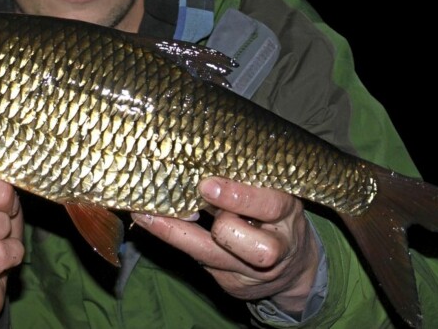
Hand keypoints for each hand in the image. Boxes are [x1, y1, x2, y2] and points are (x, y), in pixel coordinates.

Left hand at [132, 177, 318, 314]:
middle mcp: (276, 249)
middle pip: (254, 247)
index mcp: (287, 213)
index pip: (270, 206)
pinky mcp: (231, 284)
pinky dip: (173, 238)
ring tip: (143, 212)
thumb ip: (245, 179)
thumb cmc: (275, 213)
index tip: (207, 184)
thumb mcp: (272, 190)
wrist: (293, 267)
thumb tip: (200, 154)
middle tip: (195, 202)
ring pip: (210, 256)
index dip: (239, 197)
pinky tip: (148, 221)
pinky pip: (196, 259)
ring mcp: (252, 271)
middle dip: (222, 227)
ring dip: (174, 232)